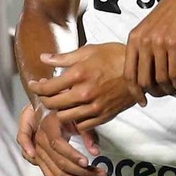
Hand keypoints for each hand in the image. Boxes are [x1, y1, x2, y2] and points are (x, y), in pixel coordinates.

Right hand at [16, 103, 105, 175]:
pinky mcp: (41, 164)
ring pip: (57, 175)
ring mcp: (39, 155)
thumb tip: (96, 151)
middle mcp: (40, 142)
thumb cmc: (63, 114)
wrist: (45, 113)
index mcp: (49, 127)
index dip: (72, 155)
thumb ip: (88, 133)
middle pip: (60, 163)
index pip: (58, 144)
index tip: (87, 162)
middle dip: (83, 172)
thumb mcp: (77, 118)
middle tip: (101, 174)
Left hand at [29, 43, 146, 131]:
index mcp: (79, 74)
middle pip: (53, 105)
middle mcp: (84, 93)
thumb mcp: (89, 50)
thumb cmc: (116, 57)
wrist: (141, 71)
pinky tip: (76, 111)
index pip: (48, 87)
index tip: (34, 86)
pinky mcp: (103, 116)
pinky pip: (81, 125)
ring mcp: (94, 107)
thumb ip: (64, 57)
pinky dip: (75, 120)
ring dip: (59, 111)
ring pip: (64, 117)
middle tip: (46, 95)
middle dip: (45, 100)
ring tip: (60, 103)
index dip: (37, 87)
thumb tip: (44, 58)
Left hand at [125, 0, 175, 97]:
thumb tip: (142, 73)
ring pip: (160, 79)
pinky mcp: (175, 44)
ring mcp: (158, 43)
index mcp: (134, 39)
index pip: (129, 73)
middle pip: (144, 80)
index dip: (135, 92)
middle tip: (164, 96)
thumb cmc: (170, 16)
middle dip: (154, 93)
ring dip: (169, 90)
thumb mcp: (148, 28)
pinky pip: (174, 73)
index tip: (143, 101)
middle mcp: (143, 41)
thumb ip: (142, 47)